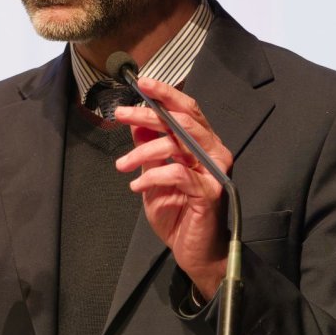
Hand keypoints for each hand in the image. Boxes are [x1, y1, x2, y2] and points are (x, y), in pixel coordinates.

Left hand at [113, 77, 232, 298]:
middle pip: (182, 120)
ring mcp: (214, 172)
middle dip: (148, 113)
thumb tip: (136, 121)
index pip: (188, 109)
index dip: (166, 93)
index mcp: (204, 144)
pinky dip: (152, 176)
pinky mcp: (210, 193)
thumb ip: (149, 147)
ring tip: (122, 166)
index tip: (141, 83)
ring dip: (143, 151)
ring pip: (178, 143)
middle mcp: (214, 153)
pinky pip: (177, 173)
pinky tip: (137, 186)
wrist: (194, 251)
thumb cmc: (177, 212)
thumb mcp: (154, 174)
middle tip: (121, 115)